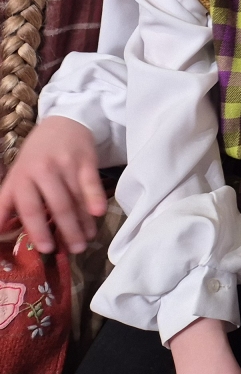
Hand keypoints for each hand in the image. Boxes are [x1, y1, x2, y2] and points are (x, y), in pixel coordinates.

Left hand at [0, 116, 104, 253]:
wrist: (62, 123)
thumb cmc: (36, 156)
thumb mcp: (16, 176)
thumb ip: (6, 203)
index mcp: (22, 177)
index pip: (30, 208)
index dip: (39, 230)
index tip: (47, 248)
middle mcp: (43, 171)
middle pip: (57, 205)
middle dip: (67, 230)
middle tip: (75, 250)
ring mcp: (66, 165)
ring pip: (76, 198)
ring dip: (83, 222)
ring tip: (88, 239)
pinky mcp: (86, 160)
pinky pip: (91, 182)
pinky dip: (95, 198)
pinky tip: (99, 213)